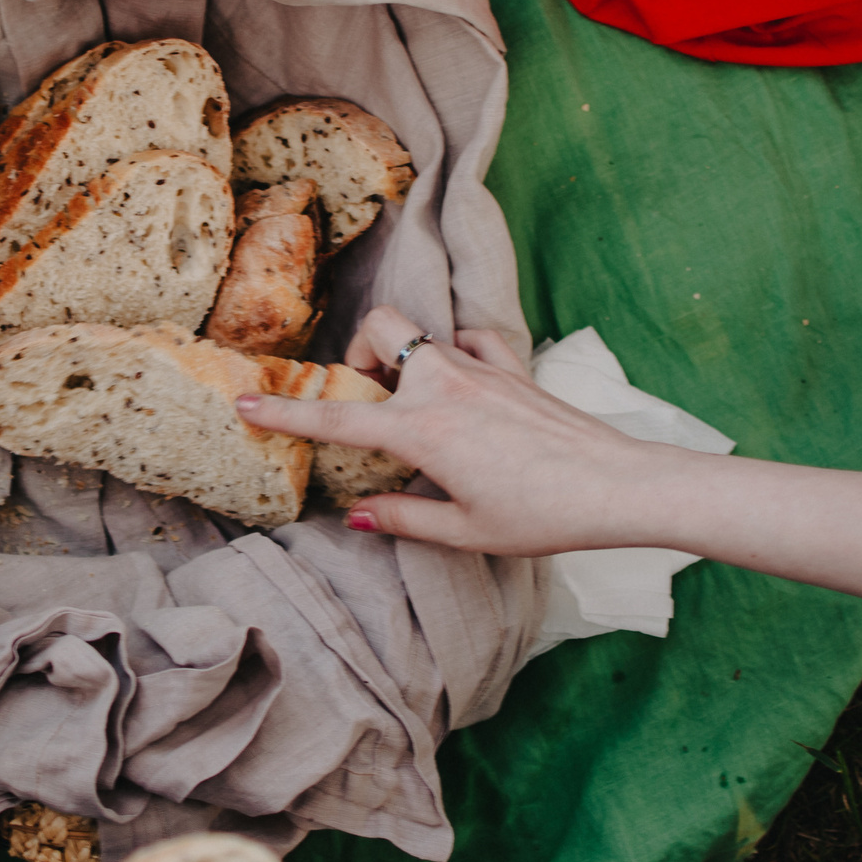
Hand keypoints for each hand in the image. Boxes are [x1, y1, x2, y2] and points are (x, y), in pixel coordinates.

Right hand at [237, 305, 672, 556]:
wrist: (617, 486)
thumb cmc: (542, 515)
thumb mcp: (465, 531)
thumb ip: (402, 517)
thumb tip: (356, 513)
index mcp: (421, 429)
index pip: (335, 417)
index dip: (284, 412)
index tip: (244, 402)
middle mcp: (443, 384)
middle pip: (378, 330)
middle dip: (360, 354)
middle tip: (370, 400)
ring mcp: (481, 368)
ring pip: (422, 336)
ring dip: (406, 361)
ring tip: (419, 410)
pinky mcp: (515, 368)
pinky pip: (472, 342)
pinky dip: (459, 356)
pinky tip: (468, 391)